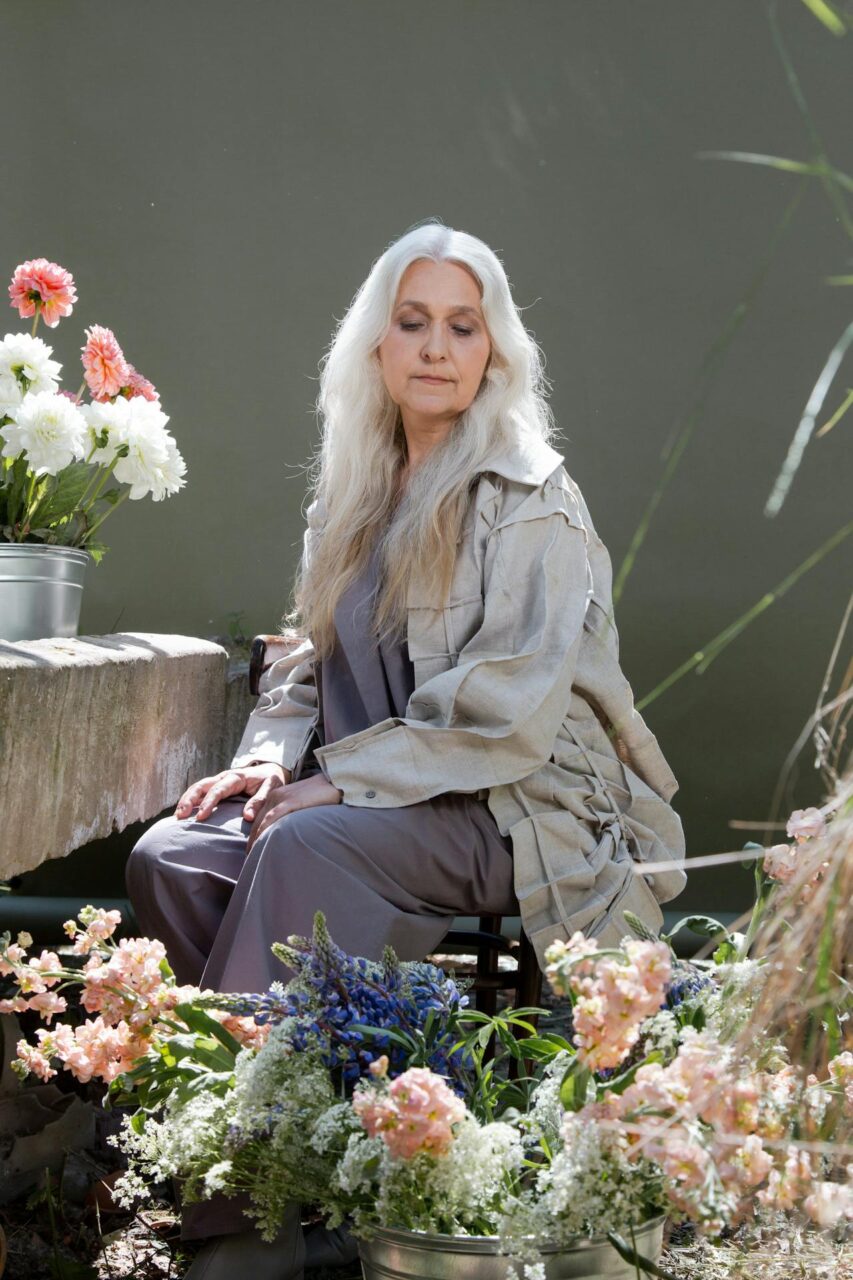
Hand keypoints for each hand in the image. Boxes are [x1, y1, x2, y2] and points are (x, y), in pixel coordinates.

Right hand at [174, 762, 290, 821]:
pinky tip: (184, 814)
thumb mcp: (271, 788)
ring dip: (186, 800)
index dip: (208, 802)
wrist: (271, 771)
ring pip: (197, 788)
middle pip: (201, 785)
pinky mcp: (216, 788)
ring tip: (177, 817)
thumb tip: (247, 816)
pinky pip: (200, 792)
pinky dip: (190, 801)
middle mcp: (224, 778)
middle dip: (189, 799)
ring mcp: (218, 782)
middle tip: (180, 815)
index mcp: (236, 777)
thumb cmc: (271, 780)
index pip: (218, 789)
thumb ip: (260, 800)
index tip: (201, 816)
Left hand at [245, 773, 342, 854]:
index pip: (260, 818)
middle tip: (250, 857)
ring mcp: (281, 798)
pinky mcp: (290, 801)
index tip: (252, 849)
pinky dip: (264, 831)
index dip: (254, 834)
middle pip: (257, 821)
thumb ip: (291, 815)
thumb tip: (287, 833)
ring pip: (262, 821)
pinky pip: (272, 818)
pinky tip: (261, 842)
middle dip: (252, 839)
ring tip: (253, 854)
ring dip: (255, 838)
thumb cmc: (321, 796)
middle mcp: (274, 796)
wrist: (334, 782)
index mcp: (276, 796)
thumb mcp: (301, 805)